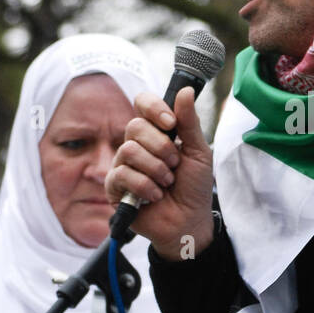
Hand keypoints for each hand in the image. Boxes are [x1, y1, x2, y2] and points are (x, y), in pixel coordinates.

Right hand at [105, 87, 214, 259]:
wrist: (189, 221)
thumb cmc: (194, 188)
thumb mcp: (198, 152)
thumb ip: (189, 122)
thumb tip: (186, 91)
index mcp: (156, 132)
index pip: (142, 103)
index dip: (154, 108)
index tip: (170, 123)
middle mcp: (136, 145)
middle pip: (134, 126)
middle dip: (161, 147)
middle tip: (174, 164)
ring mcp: (123, 165)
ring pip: (128, 150)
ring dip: (155, 168)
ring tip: (167, 182)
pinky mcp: (114, 187)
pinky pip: (122, 174)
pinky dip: (145, 185)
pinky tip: (155, 196)